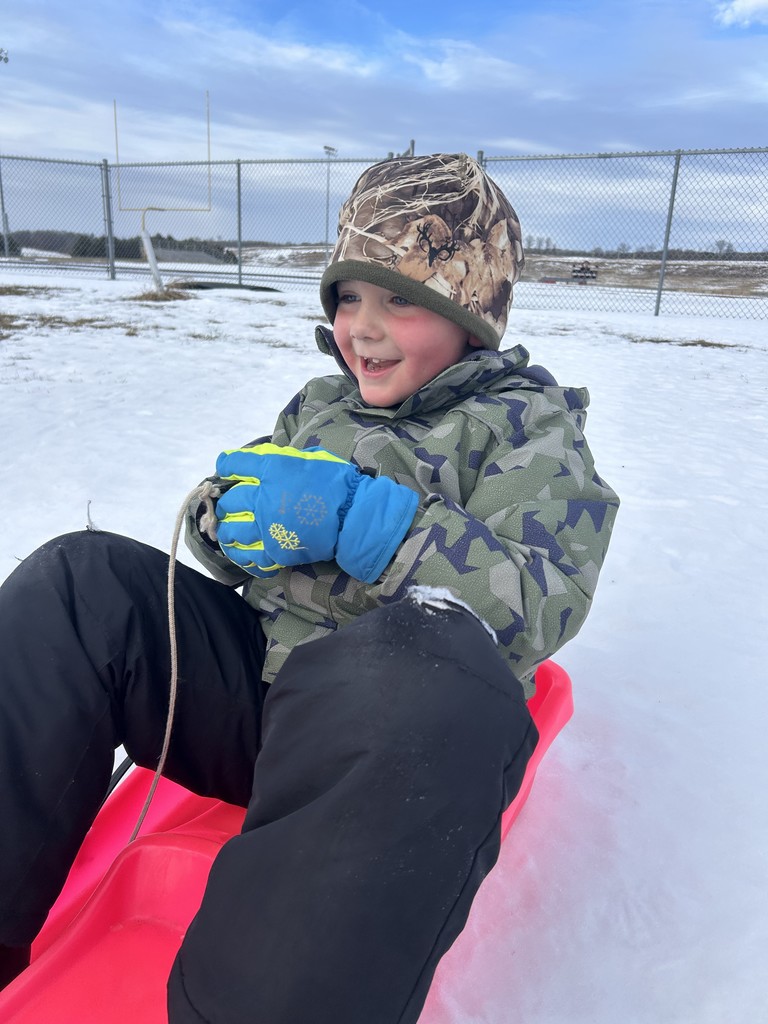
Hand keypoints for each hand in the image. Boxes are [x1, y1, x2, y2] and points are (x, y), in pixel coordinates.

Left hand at [215, 443, 418, 581]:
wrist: (353, 515)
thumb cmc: (335, 481)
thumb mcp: (309, 457)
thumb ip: (282, 458)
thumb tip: (263, 458)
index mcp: (271, 472)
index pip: (235, 464)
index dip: (226, 465)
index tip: (224, 467)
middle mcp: (263, 500)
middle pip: (229, 501)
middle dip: (225, 503)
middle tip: (228, 506)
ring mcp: (267, 528)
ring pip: (232, 532)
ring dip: (227, 531)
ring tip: (228, 532)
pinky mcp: (276, 552)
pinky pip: (251, 558)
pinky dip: (243, 555)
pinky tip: (243, 553)